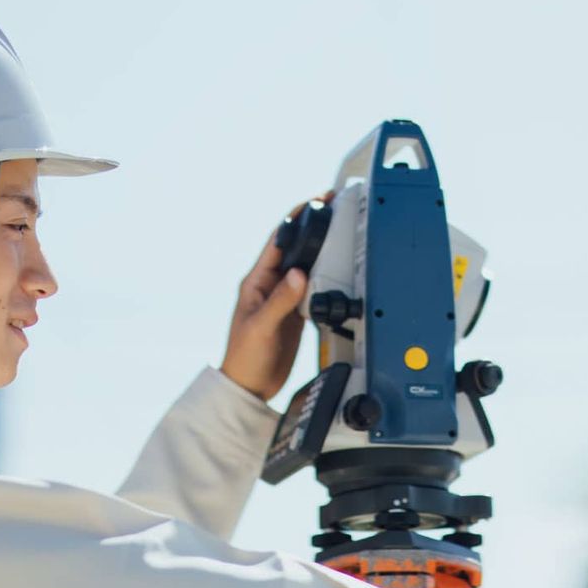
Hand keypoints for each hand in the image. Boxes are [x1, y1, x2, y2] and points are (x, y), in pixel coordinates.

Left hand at [219, 199, 323, 401]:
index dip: (295, 218)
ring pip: (306, 266)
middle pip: (295, 248)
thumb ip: (280, 301)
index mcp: (256, 281)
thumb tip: (299, 273)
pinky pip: (313, 287)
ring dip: (322, 250)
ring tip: (342, 234)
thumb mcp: (262, 327)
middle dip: (314, 228)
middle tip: (335, 210)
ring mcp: (284, 298)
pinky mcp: (295, 313)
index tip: (314, 201)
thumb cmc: (244, 358)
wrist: (250, 386)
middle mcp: (270, 285)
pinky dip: (326, 277)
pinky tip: (340, 271)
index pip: (278, 240)